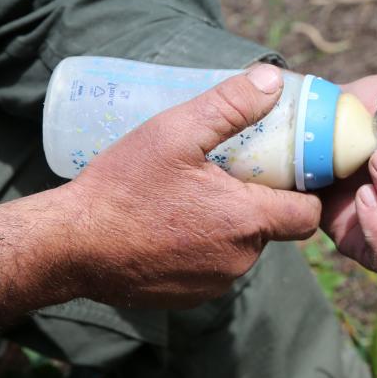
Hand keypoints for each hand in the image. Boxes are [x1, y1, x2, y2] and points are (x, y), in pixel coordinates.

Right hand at [0, 65, 320, 337]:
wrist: (68, 246)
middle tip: (229, 170)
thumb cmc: (122, 187)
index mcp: (247, 221)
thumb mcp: (176, 132)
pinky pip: (213, 267)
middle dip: (259, 199)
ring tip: (196, 192)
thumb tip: (272, 80)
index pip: (308, 214)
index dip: (303, 190)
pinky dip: (204, 246)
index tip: (283, 168)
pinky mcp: (188, 297)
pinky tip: (174, 221)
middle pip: (274, 228)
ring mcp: (214, 284)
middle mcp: (239, 260)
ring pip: (242, 248)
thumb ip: (230, 105)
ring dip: (230, 223)